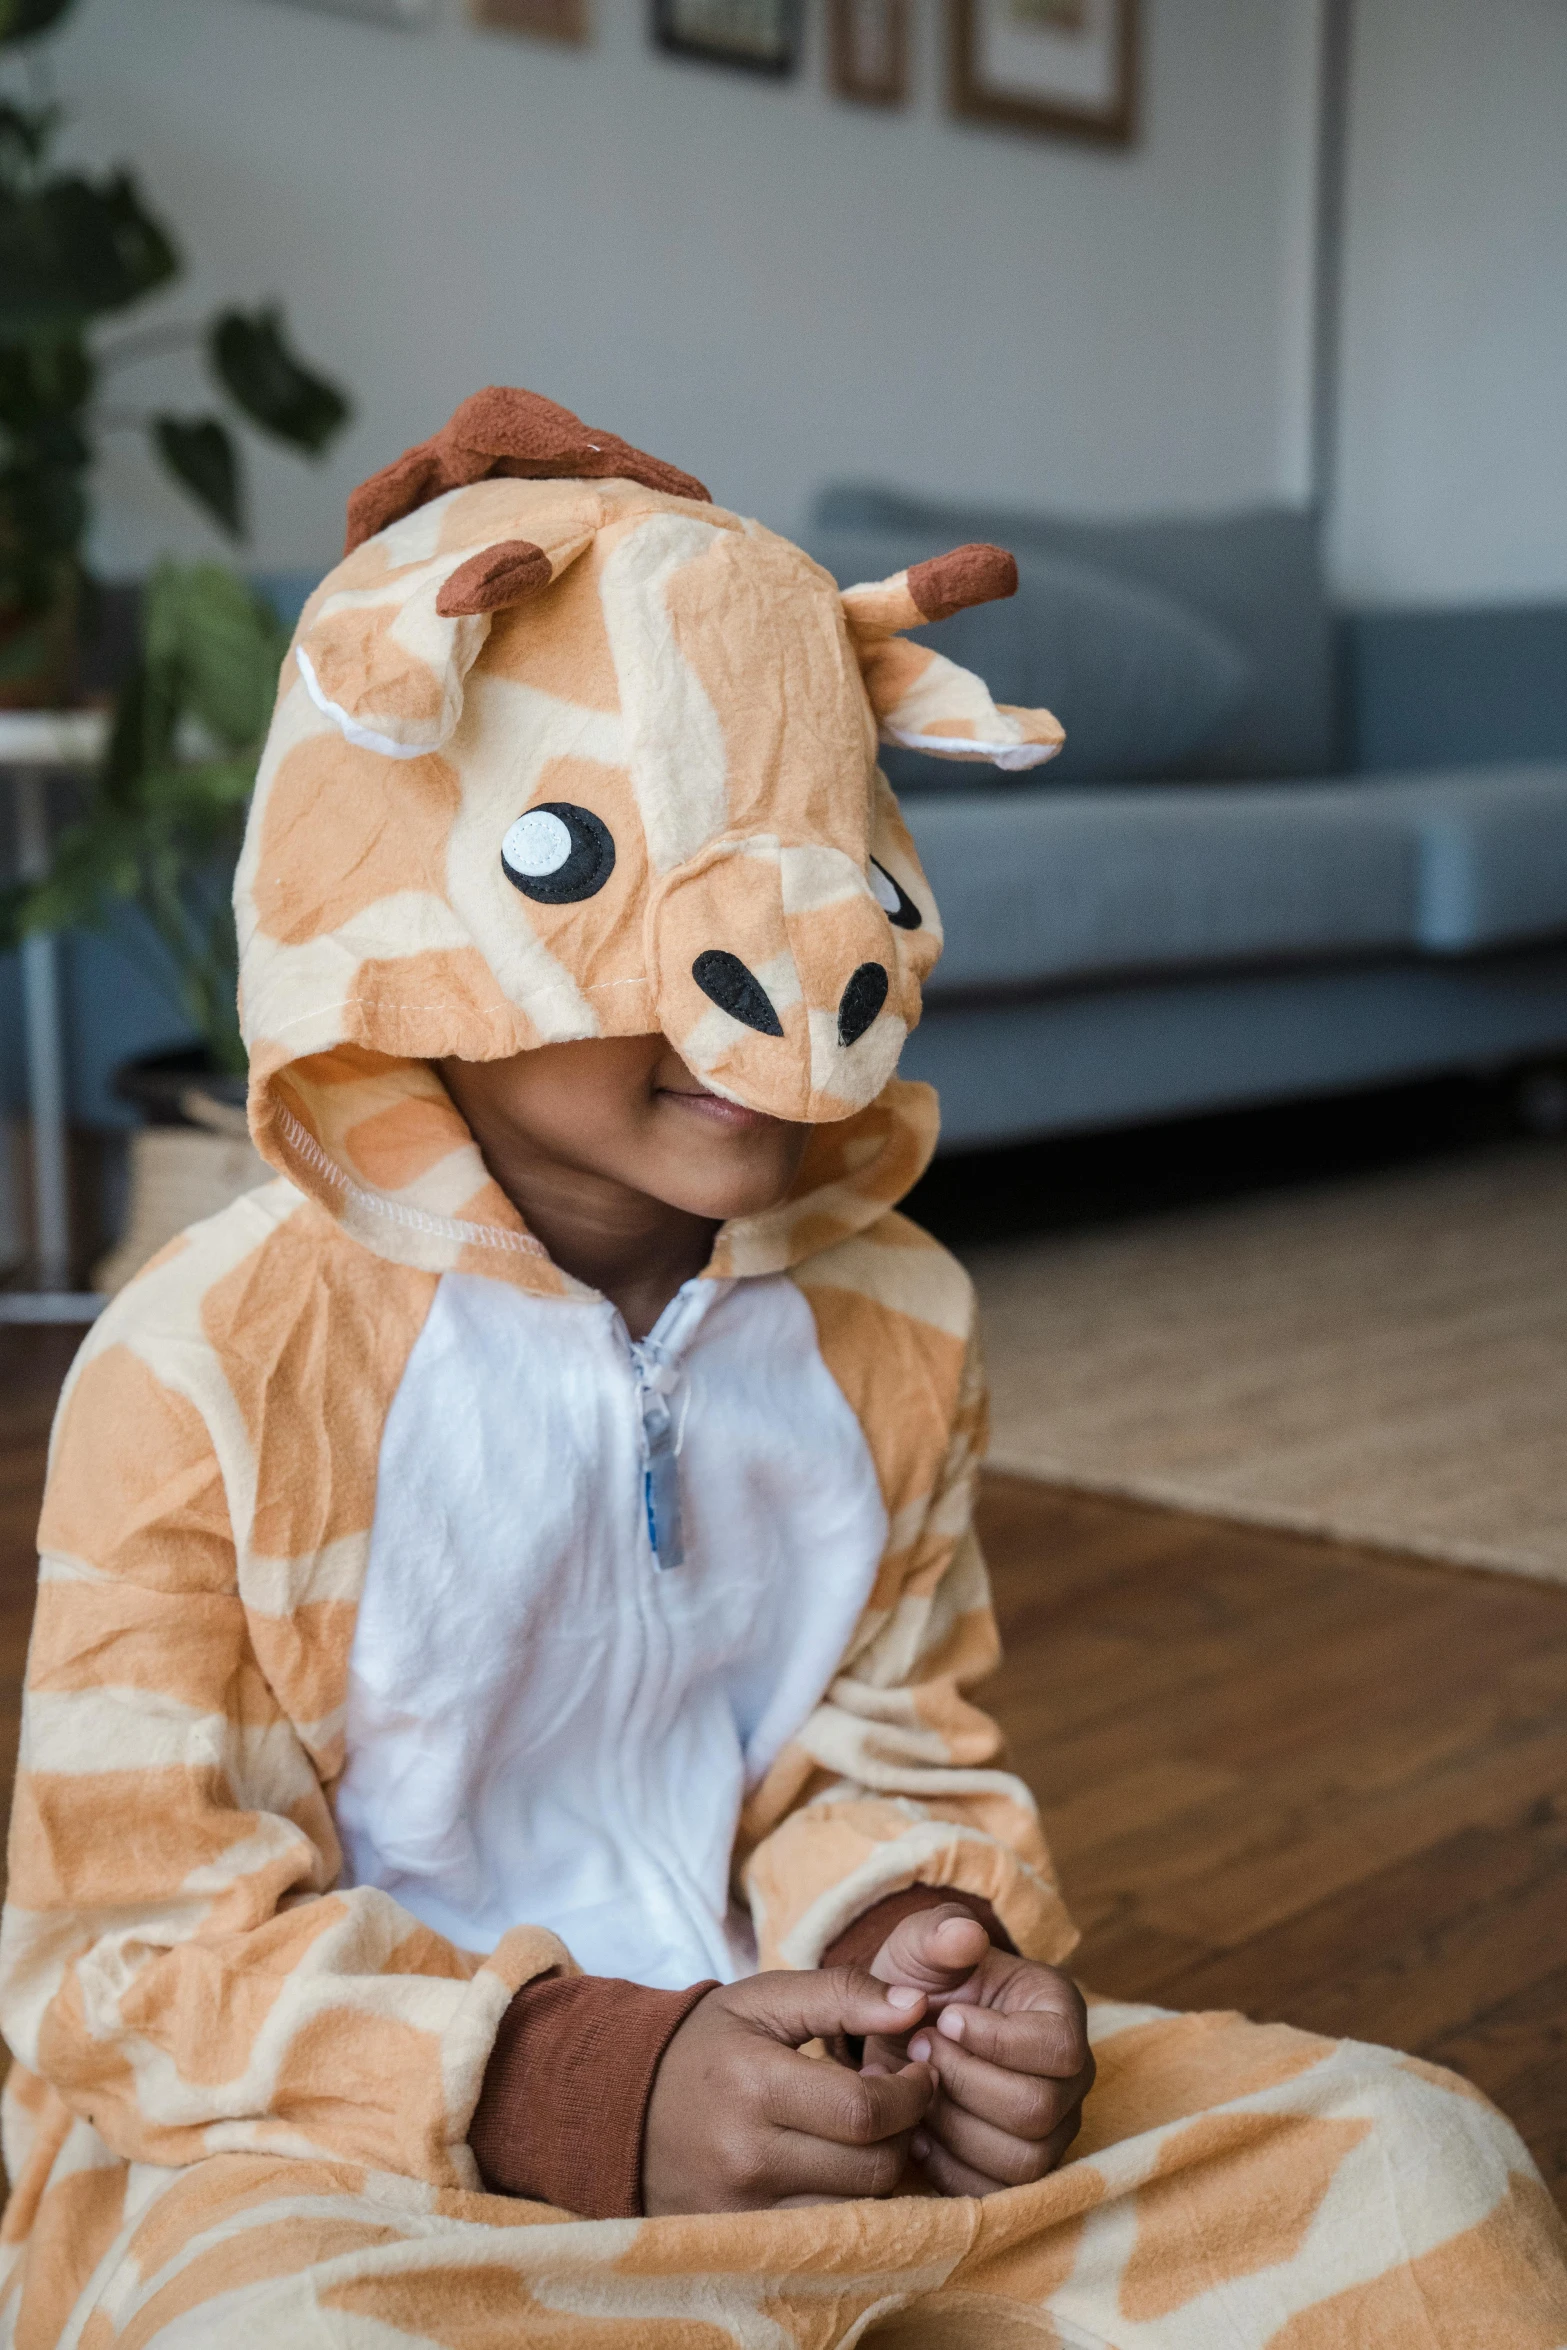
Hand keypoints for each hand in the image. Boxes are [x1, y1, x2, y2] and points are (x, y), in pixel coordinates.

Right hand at [642, 1967, 935, 2214]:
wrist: (624, 2102)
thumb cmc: (707, 2043)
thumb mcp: (764, 1998)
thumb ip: (842, 1993)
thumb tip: (916, 2005)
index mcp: (754, 2083)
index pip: (865, 2110)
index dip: (911, 2092)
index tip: (919, 2071)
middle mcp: (747, 2156)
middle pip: (871, 2168)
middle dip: (905, 2131)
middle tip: (899, 2100)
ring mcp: (744, 2209)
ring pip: (857, 2209)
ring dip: (882, 2169)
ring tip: (867, 2131)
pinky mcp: (743, 2238)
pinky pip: (826, 2233)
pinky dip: (848, 2201)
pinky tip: (840, 2164)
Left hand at [863, 1902, 1093, 2196]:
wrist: (898, 2033)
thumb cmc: (921, 1982)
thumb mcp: (921, 1944)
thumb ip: (940, 1931)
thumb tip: (966, 1936)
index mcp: (1061, 2013)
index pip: (1060, 2048)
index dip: (996, 2041)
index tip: (945, 2019)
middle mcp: (1072, 2078)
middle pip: (1038, 2110)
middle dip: (964, 2082)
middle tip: (921, 2050)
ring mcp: (1053, 2131)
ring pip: (1022, 2160)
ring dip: (953, 2126)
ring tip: (917, 2088)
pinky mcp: (1021, 2172)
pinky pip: (998, 2194)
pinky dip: (949, 2167)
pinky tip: (918, 2129)